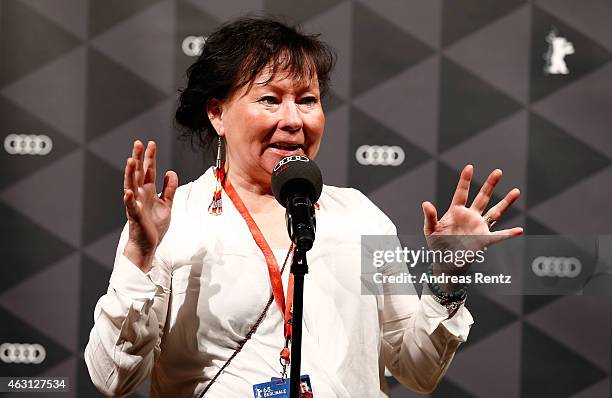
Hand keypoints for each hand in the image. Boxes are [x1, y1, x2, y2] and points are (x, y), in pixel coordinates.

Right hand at [123, 140, 177, 271]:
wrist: (148, 244)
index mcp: (149, 191)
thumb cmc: (154, 225)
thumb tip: (171, 172)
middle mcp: (140, 195)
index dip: (150, 157)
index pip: (149, 170)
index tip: (151, 143)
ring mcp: (136, 204)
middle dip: (138, 158)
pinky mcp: (135, 217)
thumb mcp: (167, 204)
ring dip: (130, 173)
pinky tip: (129, 192)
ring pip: (131, 185)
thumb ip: (169, 189)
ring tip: (130, 160)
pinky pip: (131, 207)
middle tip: (138, 143)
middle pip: (138, 173)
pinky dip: (129, 199)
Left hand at [422, 165, 522, 271]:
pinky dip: (509, 234)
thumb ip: (430, 216)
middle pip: (482, 197)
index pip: (462, 193)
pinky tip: (519, 230)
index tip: (469, 168)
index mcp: (456, 212)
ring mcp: (478, 227)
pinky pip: (498, 236)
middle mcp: (470, 217)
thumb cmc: (437, 244)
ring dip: (505, 202)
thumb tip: (425, 203)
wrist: (445, 262)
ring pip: (495, 212)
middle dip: (490, 185)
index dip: (465, 180)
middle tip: (498, 172)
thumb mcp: (430, 229)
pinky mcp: (483, 240)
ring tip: (516, 191)